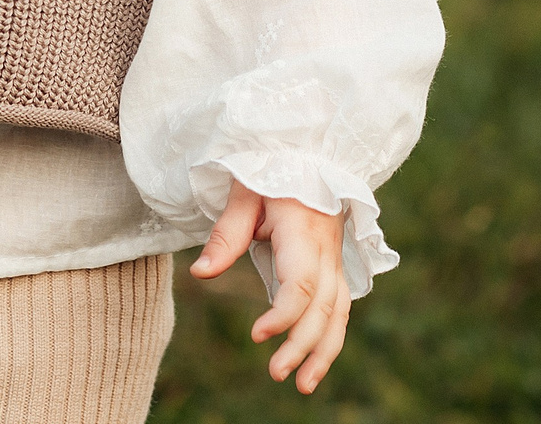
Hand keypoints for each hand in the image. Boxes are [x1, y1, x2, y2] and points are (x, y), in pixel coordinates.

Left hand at [188, 176, 351, 392]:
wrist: (311, 153)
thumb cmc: (273, 169)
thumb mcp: (245, 193)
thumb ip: (226, 235)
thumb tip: (200, 274)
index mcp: (303, 231)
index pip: (301, 284)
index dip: (283, 315)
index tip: (258, 336)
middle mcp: (325, 250)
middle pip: (323, 307)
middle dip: (302, 345)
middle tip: (275, 374)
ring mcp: (334, 259)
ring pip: (339, 312)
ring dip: (324, 351)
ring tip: (303, 386)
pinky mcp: (334, 266)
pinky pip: (340, 307)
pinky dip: (330, 337)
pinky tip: (314, 362)